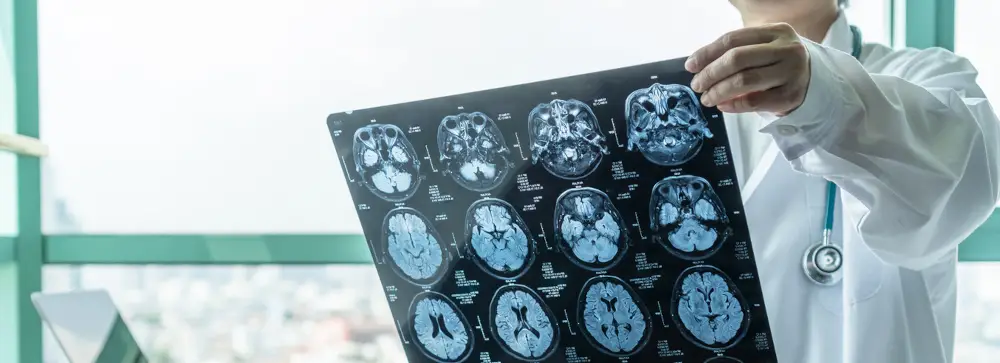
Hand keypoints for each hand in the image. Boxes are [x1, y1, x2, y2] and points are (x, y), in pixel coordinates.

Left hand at [685, 23, 809, 114]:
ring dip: (719, 91)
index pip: (733, 39)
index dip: (707, 53)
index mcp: (776, 31)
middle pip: (737, 59)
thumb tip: (699, 66)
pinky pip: (754, 101)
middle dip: (711, 73)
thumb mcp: (765, 49)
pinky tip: (723, 105)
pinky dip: (733, 104)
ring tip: (707, 97)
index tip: (691, 65)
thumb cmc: (780, 64)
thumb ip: (737, 52)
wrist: (816, 81)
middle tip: (697, 85)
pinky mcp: (791, 96)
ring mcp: (791, 72)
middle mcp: (786, 49)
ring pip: (744, 81)